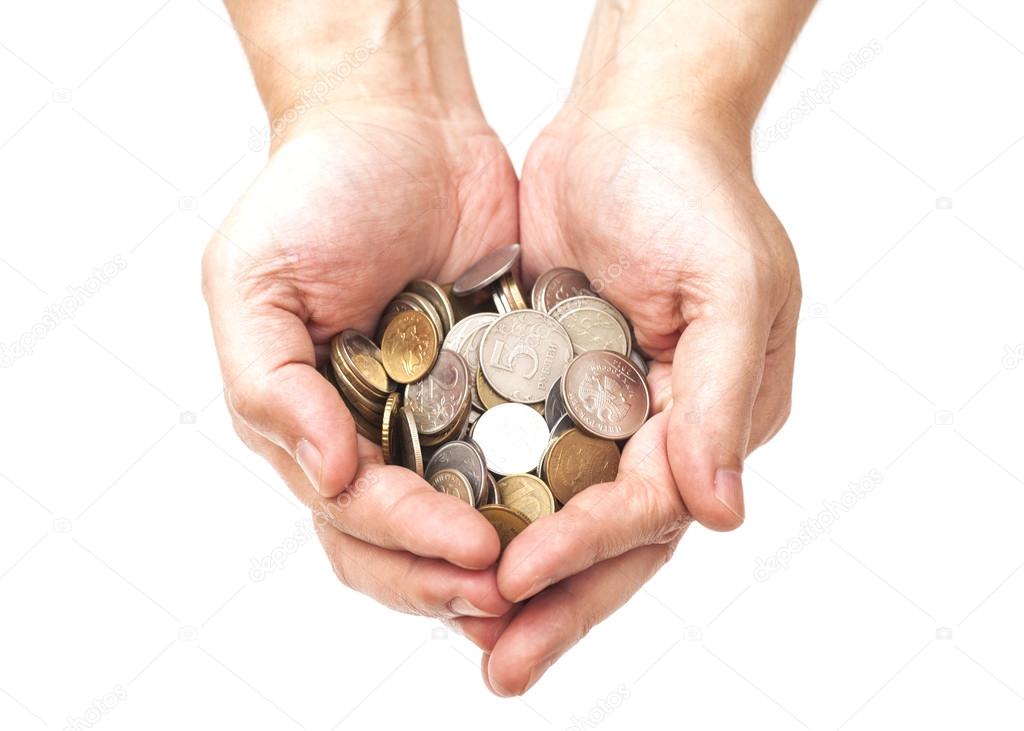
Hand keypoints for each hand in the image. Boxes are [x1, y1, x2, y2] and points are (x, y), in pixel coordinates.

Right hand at [204, 0, 519, 618]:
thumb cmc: (313, 193)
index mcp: (313, 425)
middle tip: (512, 592)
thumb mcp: (254, 281)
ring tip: (552, 575)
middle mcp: (376, 434)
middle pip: (406, 543)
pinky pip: (525, 449)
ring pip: (467, 514)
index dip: (409, 545)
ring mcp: (441, 413)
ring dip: (503, 556)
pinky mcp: (503, 383)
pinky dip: (545, 489)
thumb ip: (268, 386)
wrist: (400, 121)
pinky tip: (583, 511)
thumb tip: (324, 477)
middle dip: (451, 579)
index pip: (354, 517)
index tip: (473, 553)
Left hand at [467, 0, 806, 687]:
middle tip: (500, 672)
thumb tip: (721, 517)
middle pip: (609, 539)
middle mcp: (661, 429)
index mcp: (714, 417)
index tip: (516, 578)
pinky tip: (445, 544)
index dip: (585, 549)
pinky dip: (490, 505)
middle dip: (556, 606)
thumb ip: (720, 398)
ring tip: (465, 636)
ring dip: (517, 576)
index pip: (649, 508)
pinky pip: (519, 459)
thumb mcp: (731, 281)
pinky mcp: (552, 385)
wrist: (631, 123)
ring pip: (559, 514)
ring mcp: (604, 412)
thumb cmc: (695, 190)